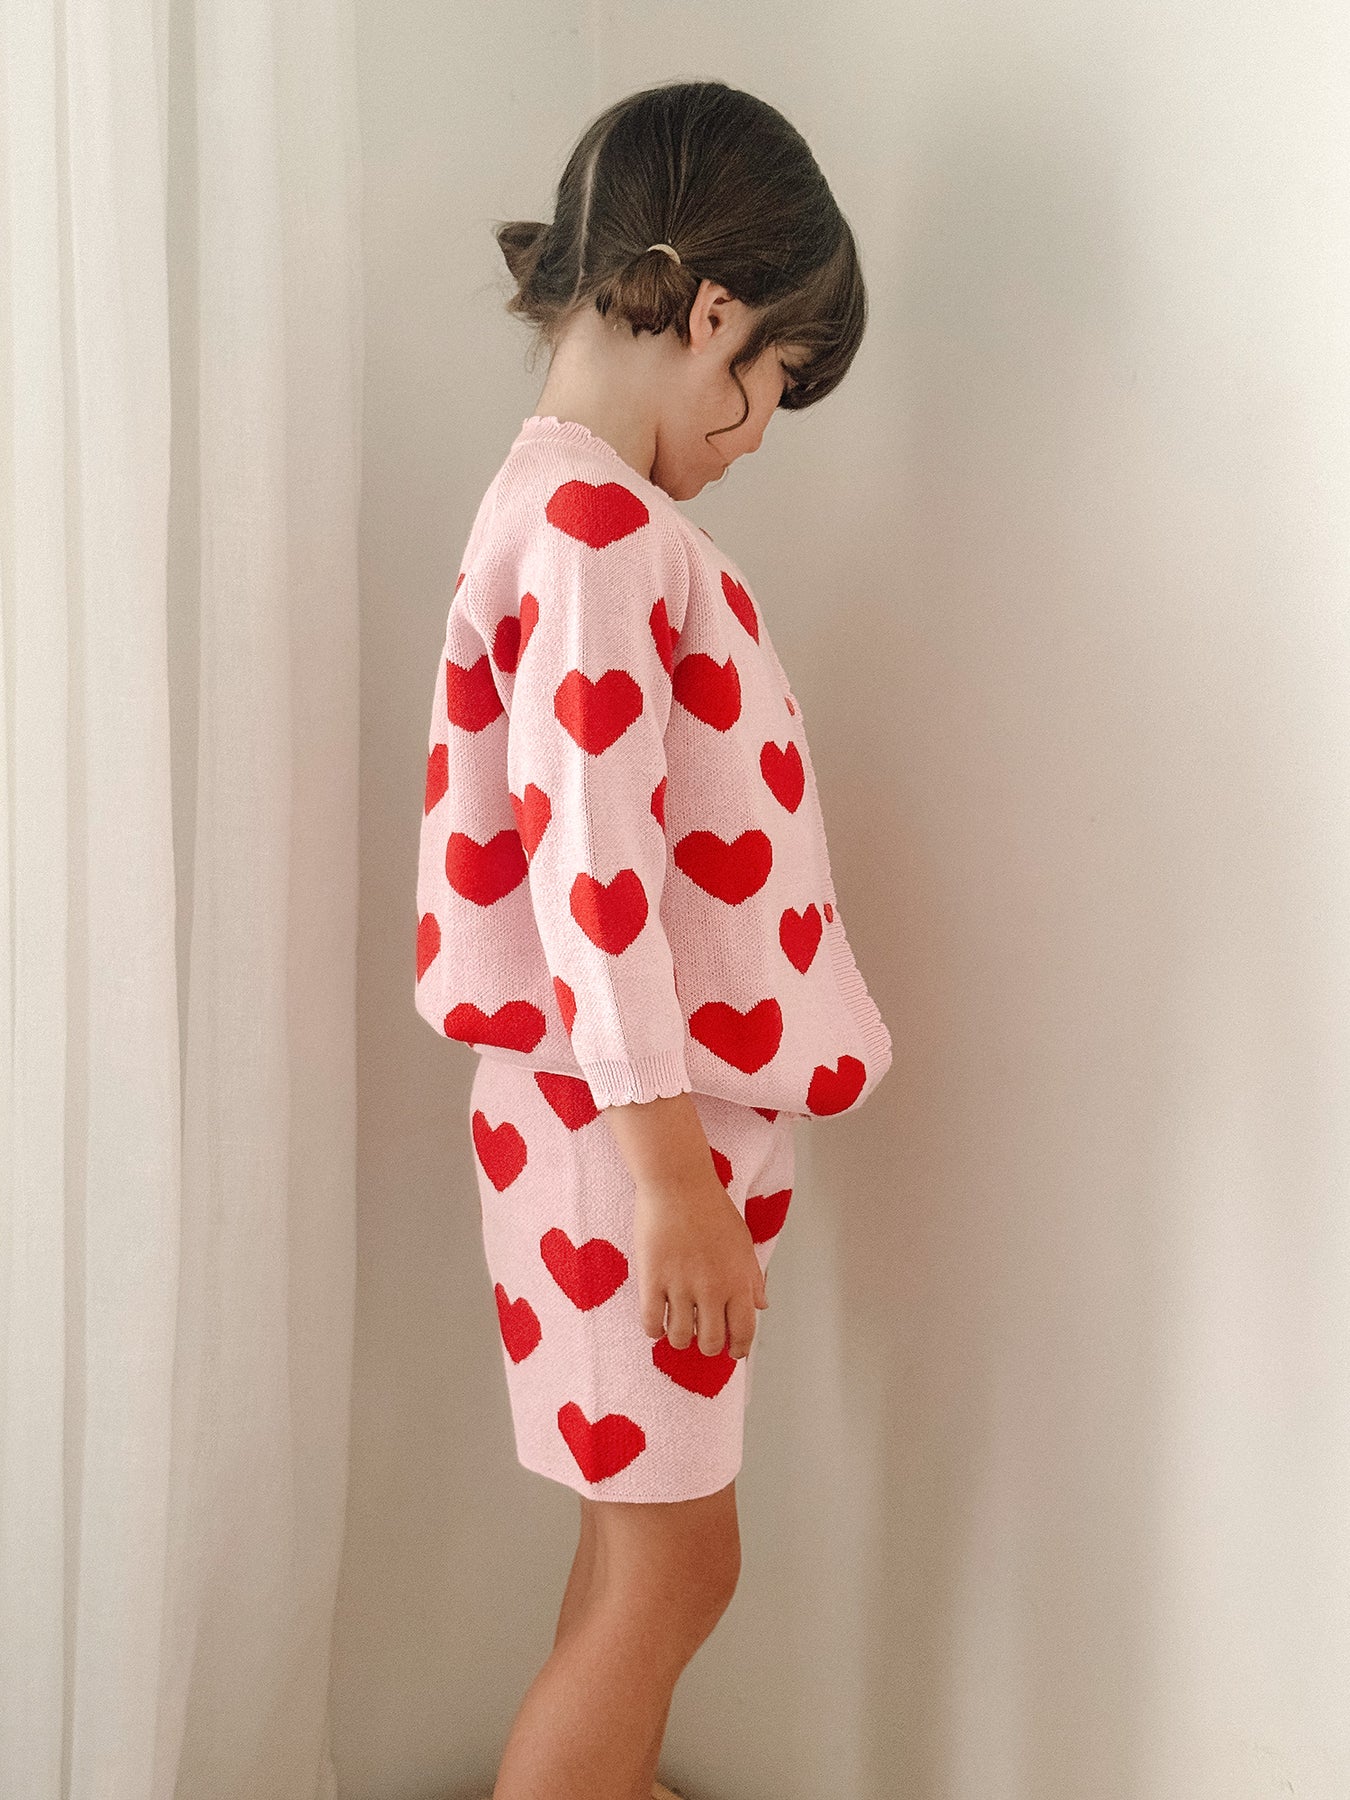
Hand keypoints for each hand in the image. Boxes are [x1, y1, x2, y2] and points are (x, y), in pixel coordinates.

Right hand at [633, 1170, 768, 1359]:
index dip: (739, 1348)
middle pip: (710, 1341)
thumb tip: (762, 1305)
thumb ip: (753, 1277)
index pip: (744, 1330)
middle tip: (702, 1337)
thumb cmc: (713, 1208)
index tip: (733, 1352)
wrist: (679, 1183)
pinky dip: (654, 1329)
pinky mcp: (652, 1279)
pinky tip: (656, 1322)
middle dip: (708, 1346)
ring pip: (680, 1336)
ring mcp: (681, 1285)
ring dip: (680, 1339)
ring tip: (678, 1328)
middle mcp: (712, 1288)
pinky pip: (651, 1321)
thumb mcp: (743, 1242)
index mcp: (738, 1280)